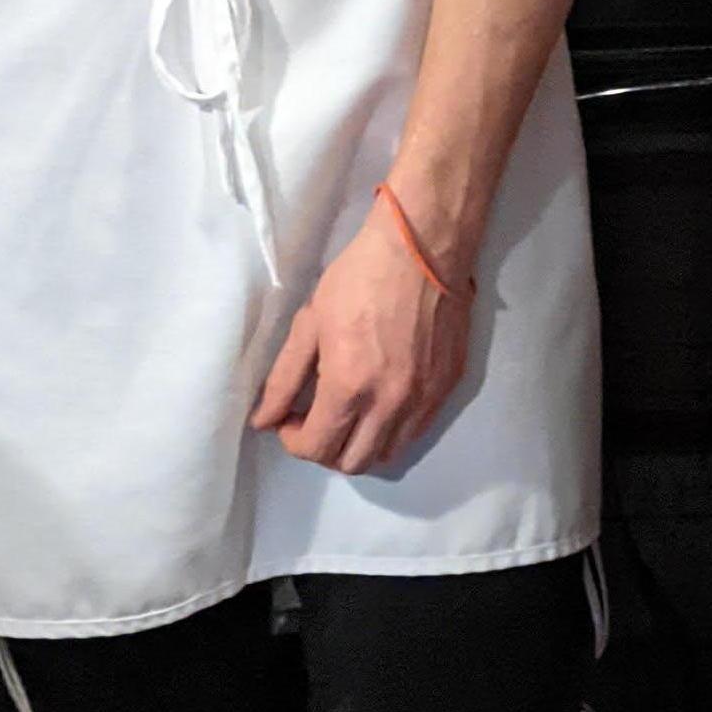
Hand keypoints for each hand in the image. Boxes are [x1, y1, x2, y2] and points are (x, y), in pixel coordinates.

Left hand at [250, 200, 476, 473]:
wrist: (424, 247)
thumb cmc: (360, 277)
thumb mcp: (310, 322)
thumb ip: (284, 378)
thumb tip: (264, 420)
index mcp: (350, 388)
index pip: (316, 448)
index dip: (294, 440)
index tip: (290, 417)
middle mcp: (390, 405)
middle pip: (352, 463)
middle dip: (326, 448)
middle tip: (317, 416)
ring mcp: (424, 399)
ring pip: (387, 454)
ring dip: (361, 443)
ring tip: (351, 411)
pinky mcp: (448, 387)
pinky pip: (417, 432)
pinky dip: (393, 430)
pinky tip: (382, 398)